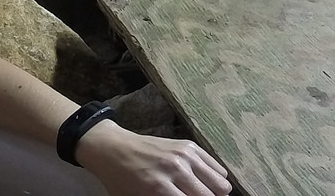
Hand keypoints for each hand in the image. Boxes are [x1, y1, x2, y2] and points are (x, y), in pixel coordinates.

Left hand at [75, 119, 231, 195]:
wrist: (112, 148)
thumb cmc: (121, 183)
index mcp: (159, 188)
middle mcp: (176, 169)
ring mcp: (185, 155)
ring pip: (221, 184)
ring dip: (216, 194)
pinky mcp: (190, 145)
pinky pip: (218, 167)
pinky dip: (216, 180)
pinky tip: (205, 185)